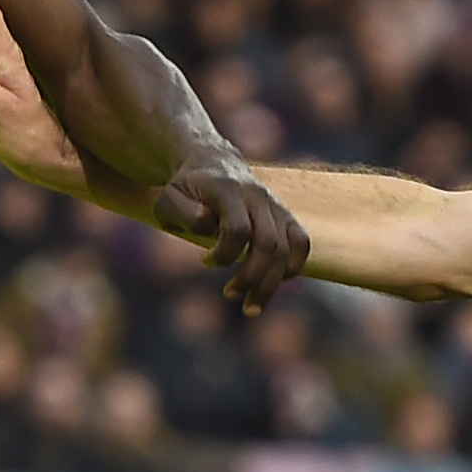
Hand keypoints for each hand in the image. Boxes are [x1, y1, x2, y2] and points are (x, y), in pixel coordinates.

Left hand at [156, 159, 311, 313]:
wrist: (214, 163)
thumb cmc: (186, 189)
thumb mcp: (169, 198)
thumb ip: (184, 213)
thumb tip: (209, 227)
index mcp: (229, 190)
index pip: (238, 230)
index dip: (222, 255)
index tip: (203, 260)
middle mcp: (258, 197)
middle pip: (269, 244)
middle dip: (251, 278)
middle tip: (229, 295)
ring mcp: (276, 206)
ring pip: (288, 249)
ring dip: (272, 283)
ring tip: (251, 308)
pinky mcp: (286, 216)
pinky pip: (302, 244)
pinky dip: (293, 268)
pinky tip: (274, 283)